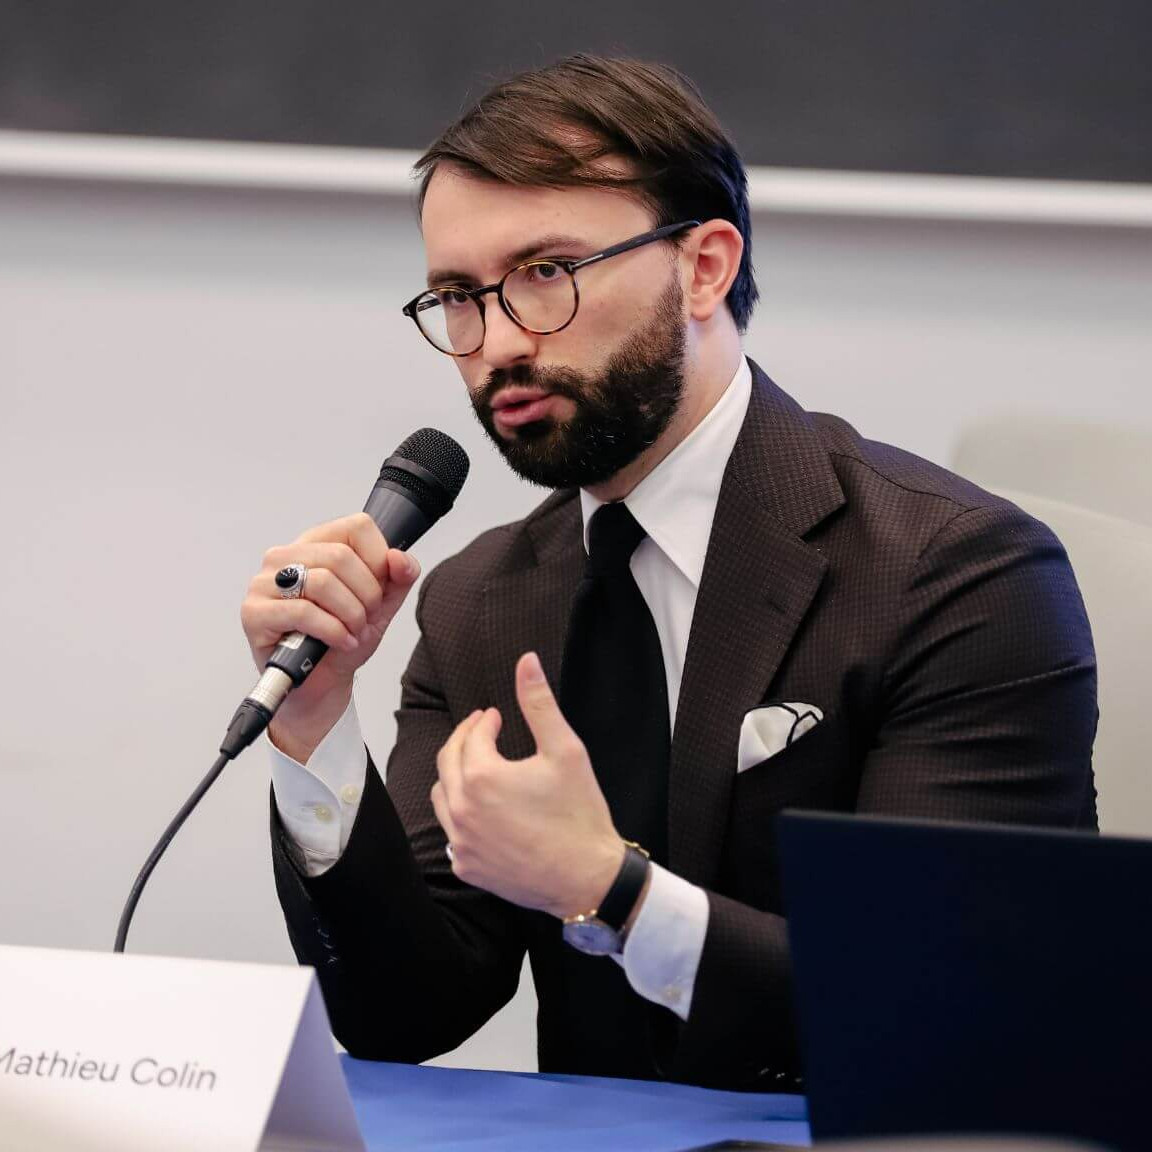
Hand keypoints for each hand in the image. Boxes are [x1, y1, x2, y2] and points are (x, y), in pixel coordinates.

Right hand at [239, 512, 419, 760]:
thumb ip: (398, 577)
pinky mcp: (254, 612)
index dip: (378, 561)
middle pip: (341, 557)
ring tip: (352, 632)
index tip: (378, 590)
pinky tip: (340, 642)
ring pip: (323, 582)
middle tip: (365, 620)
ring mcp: (265, 583)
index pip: (357, 527)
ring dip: (350, 615)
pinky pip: (303, 612)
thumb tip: (399, 558)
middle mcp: (286, 556)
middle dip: (366, 596)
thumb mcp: (381, 605)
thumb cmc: (343, 638)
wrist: (321, 682)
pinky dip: (332, 631)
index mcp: (316, 544)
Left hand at [431, 652, 624, 918]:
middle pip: (448, 762)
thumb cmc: (579, 814)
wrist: (587, 876)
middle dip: (464, 740)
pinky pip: (452, 834)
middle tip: (479, 729)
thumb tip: (526, 662)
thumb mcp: (565, 750)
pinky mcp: (468, 867)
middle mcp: (462, 809)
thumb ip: (539, 703)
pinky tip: (478, 810)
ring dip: (454, 776)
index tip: (495, 715)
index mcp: (481, 777)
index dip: (484, 721)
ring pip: (442, 797)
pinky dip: (460, 815)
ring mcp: (461, 842)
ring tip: (474, 766)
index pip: (472, 736)